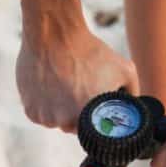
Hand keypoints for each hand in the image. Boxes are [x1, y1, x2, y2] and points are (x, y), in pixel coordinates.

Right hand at [16, 29, 137, 133]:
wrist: (54, 34)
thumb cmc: (89, 50)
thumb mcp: (124, 69)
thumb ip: (132, 93)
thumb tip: (135, 107)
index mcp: (89, 117)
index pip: (94, 133)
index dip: (95, 119)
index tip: (93, 104)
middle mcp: (65, 122)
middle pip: (73, 128)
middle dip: (77, 113)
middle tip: (78, 90)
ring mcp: (46, 117)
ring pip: (55, 121)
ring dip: (59, 109)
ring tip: (63, 85)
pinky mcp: (30, 110)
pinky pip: (40, 115)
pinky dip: (44, 105)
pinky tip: (50, 86)